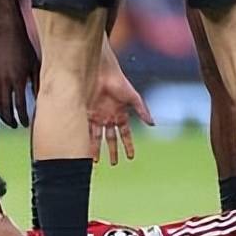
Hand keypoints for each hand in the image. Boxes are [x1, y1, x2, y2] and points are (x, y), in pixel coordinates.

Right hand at [0, 5, 37, 127]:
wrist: (5, 30)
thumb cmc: (23, 46)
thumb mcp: (34, 63)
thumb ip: (37, 81)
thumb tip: (40, 97)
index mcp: (18, 78)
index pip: (20, 105)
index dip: (22, 117)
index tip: (25, 123)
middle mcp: (4, 80)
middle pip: (5, 107)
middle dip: (10, 119)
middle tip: (15, 125)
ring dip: (1, 114)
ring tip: (7, 120)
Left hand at [87, 46, 153, 165]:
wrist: (101, 72)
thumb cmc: (118, 82)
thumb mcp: (133, 97)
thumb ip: (142, 111)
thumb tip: (153, 124)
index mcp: (120, 114)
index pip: (125, 134)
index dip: (128, 145)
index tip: (130, 157)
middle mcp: (108, 117)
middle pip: (110, 139)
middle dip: (112, 151)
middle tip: (113, 163)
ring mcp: (97, 116)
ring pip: (97, 137)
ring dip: (96, 149)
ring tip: (95, 162)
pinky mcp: (86, 113)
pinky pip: (85, 130)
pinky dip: (84, 139)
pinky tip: (82, 149)